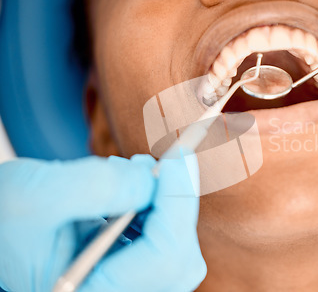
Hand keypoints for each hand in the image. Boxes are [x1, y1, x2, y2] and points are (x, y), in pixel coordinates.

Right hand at [0, 153, 205, 291]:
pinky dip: (155, 205)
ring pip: (173, 248)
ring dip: (166, 202)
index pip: (162, 259)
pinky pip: (159, 238)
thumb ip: (97, 187)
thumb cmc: (3, 215)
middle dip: (177, 205)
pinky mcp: (123, 266)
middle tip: (169, 163)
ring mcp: (119, 283)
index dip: (178, 206)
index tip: (178, 161)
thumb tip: (151, 179)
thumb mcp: (35, 193)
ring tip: (137, 170)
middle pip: (178, 260)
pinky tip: (132, 183)